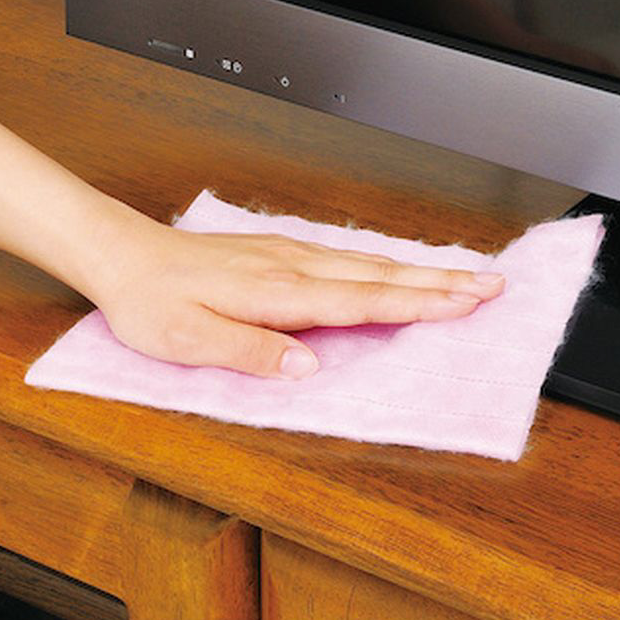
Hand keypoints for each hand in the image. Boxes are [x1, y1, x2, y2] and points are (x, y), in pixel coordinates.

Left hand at [81, 209, 504, 378]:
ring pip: (368, 262)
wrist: (126, 256)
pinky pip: (347, 257)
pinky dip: (385, 263)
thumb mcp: (189, 339)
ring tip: (465, 275)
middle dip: (440, 281)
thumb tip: (307, 365)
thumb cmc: (153, 301)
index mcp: (276, 291)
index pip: (362, 298)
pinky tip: (398, 267)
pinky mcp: (280, 253)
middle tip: (494, 285)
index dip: (418, 302)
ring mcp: (288, 255)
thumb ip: (251, 351)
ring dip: (421, 269)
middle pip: (380, 275)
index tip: (466, 303)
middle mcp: (291, 266)